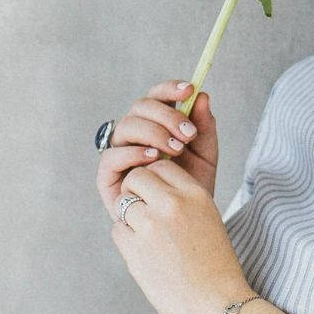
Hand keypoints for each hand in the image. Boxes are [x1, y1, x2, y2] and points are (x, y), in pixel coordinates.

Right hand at [96, 80, 219, 213]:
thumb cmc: (190, 188)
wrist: (184, 225)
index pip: (156, 96)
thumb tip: (202, 97)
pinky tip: (153, 158)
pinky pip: (112, 156)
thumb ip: (204, 128)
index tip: (189, 89)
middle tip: (188, 133)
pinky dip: (132, 153)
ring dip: (154, 132)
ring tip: (176, 149)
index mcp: (156, 123)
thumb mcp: (205, 156)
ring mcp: (120, 152)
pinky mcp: (108, 176)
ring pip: (127, 125)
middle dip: (167, 115)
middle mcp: (135, 134)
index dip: (169, 88)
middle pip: (141, 106)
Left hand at [109, 156, 252, 313]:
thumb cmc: (214, 265)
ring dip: (128, 216)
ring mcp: (151, 226)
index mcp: (195, 194)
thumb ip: (182, 199)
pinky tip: (144, 253)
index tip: (156, 195)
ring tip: (145, 235)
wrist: (216, 303)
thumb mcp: (208, 219)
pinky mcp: (134, 249)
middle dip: (135, 190)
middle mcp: (172, 204)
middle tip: (143, 210)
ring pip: (123, 202)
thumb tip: (151, 185)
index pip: (162, 166)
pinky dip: (125, 239)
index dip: (155, 180)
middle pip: (136, 177)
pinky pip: (117, 230)